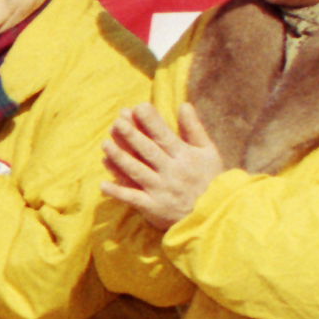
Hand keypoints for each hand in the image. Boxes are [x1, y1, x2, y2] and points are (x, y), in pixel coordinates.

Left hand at [102, 103, 225, 228]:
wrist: (216, 215)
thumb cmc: (210, 179)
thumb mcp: (208, 152)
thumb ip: (194, 128)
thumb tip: (183, 104)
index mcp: (184, 156)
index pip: (164, 136)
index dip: (151, 121)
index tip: (138, 107)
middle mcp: (171, 171)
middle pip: (148, 151)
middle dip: (132, 136)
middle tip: (117, 122)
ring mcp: (161, 190)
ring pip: (137, 171)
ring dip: (120, 158)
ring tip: (105, 145)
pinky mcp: (153, 207)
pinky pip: (133, 198)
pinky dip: (118, 192)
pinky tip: (103, 184)